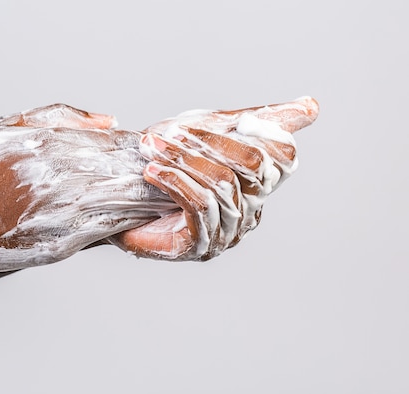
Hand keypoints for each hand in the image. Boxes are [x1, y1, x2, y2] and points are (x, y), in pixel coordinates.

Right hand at [0, 104, 176, 291]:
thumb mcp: (11, 126)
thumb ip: (61, 117)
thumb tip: (109, 120)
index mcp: (59, 148)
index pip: (117, 144)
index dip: (141, 146)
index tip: (158, 145)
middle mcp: (70, 182)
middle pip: (129, 175)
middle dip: (157, 174)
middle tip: (182, 171)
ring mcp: (71, 216)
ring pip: (128, 204)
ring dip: (154, 199)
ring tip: (174, 194)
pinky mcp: (68, 244)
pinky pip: (110, 229)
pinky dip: (132, 220)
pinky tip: (145, 215)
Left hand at [108, 97, 318, 260]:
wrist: (123, 198)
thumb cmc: (169, 165)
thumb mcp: (211, 131)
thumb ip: (256, 120)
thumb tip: (312, 106)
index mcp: (257, 184)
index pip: (284, 157)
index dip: (267, 134)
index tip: (236, 119)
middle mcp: (249, 210)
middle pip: (253, 167)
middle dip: (211, 142)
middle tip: (172, 132)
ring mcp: (227, 232)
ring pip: (222, 185)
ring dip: (182, 160)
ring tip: (151, 147)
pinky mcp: (200, 246)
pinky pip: (199, 206)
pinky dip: (174, 181)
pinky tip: (153, 171)